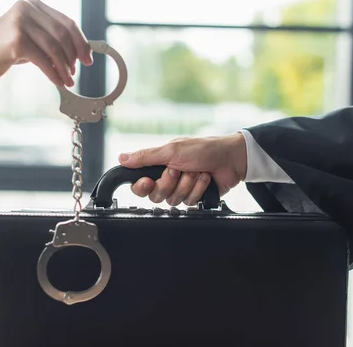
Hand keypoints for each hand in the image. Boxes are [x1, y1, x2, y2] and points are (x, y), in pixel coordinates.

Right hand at [0, 0, 92, 89]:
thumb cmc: (4, 51)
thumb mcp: (30, 38)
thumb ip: (50, 38)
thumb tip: (80, 51)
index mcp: (33, 5)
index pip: (66, 22)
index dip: (81, 41)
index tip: (88, 57)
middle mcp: (27, 9)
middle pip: (63, 34)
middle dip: (75, 54)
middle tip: (78, 70)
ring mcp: (21, 23)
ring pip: (55, 48)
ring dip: (65, 67)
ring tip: (68, 80)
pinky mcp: (17, 41)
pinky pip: (44, 60)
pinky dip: (54, 73)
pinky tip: (59, 82)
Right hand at [118, 133, 247, 205]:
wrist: (230, 159)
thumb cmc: (203, 149)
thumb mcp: (171, 150)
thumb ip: (145, 157)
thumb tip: (122, 158)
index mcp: (159, 166)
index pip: (140, 185)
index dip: (142, 187)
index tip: (148, 181)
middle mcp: (168, 178)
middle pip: (156, 195)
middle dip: (170, 182)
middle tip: (179, 170)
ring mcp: (182, 189)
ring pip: (173, 200)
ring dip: (187, 184)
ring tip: (196, 171)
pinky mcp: (194, 198)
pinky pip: (189, 202)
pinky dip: (198, 189)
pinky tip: (205, 178)